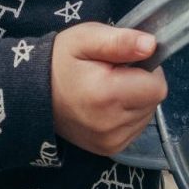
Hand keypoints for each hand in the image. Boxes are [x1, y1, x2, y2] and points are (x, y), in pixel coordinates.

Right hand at [51, 22, 167, 155]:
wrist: (31, 94)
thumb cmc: (59, 61)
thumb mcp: (85, 39)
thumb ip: (121, 41)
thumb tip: (152, 45)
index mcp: (107, 95)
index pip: (157, 87)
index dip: (147, 70)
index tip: (124, 63)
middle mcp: (111, 124)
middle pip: (153, 102)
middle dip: (140, 85)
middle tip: (112, 75)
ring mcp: (110, 141)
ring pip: (146, 115)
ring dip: (135, 101)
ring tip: (107, 91)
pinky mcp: (109, 149)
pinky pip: (136, 128)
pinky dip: (127, 116)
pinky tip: (107, 107)